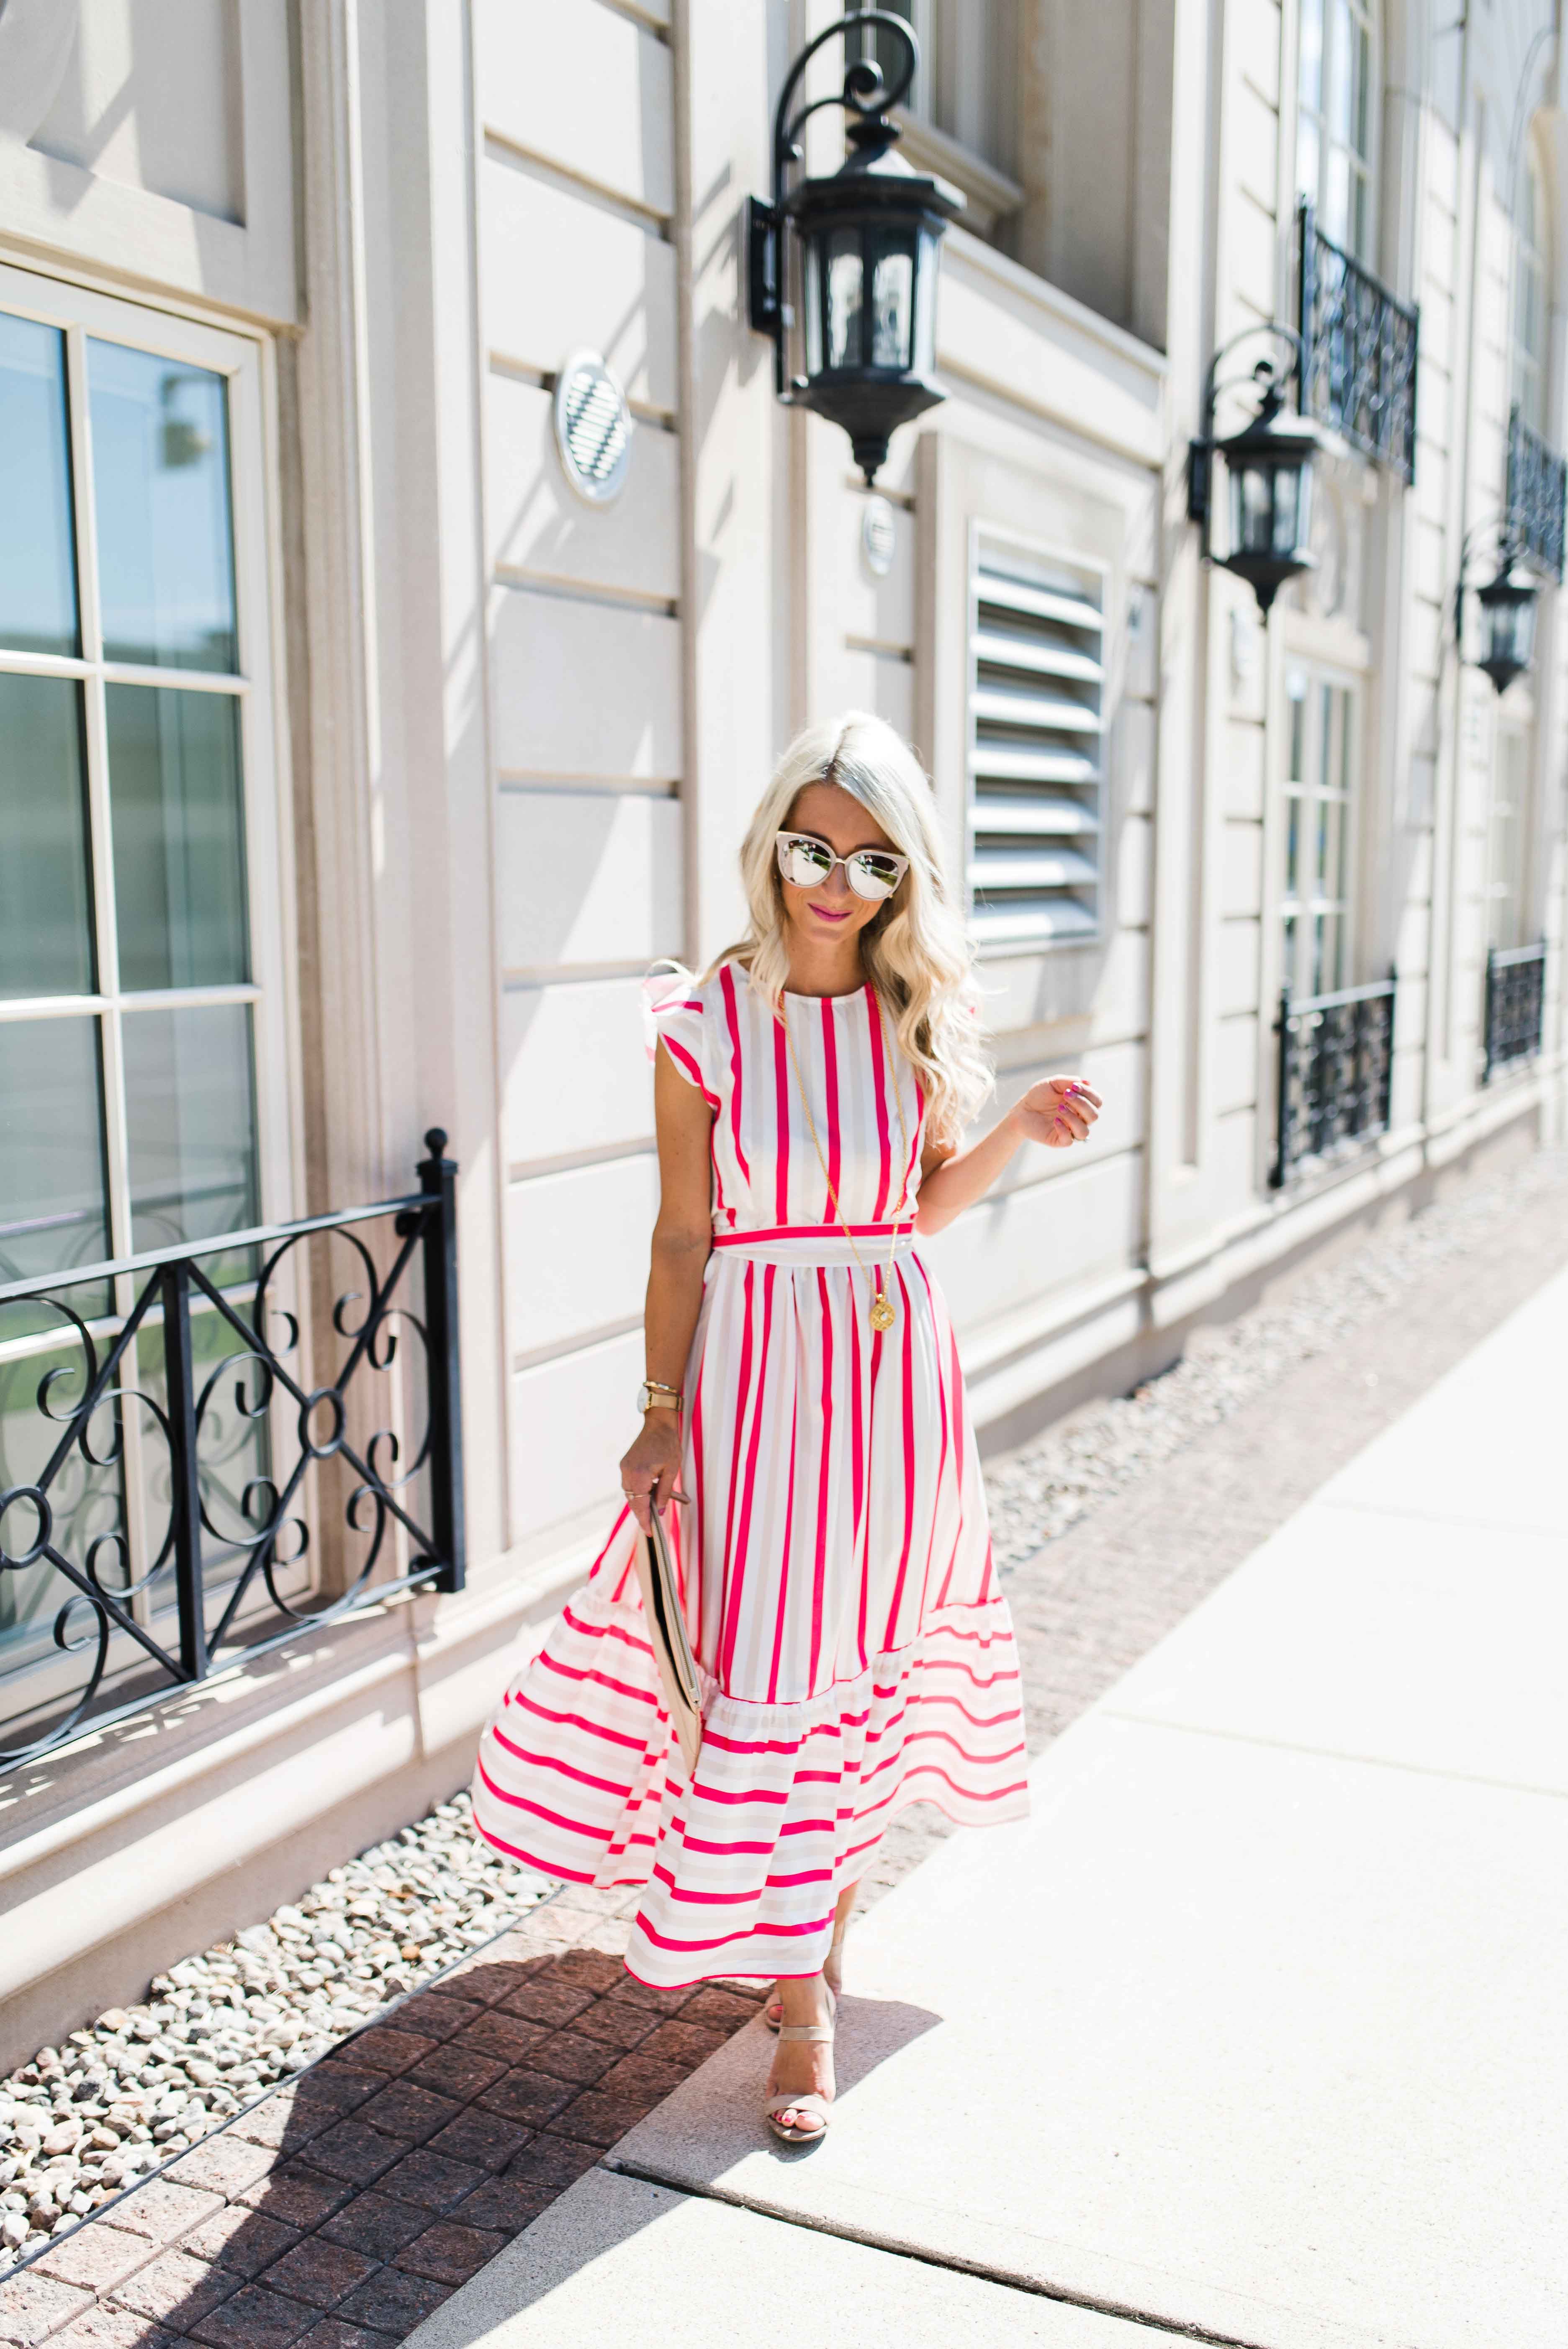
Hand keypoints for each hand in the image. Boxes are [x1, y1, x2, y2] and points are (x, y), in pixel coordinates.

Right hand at [618, 1412, 684, 1533]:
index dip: (645, 1521)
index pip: (641, 1506)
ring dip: (641, 1503)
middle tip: (652, 1525)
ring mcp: (624, 1468)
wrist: (658, 1424)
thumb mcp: (672, 1470)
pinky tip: (650, 1494)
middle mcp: (628, 1473)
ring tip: (655, 1509)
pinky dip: (639, 1492)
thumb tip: (661, 1511)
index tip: (650, 1533)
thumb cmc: (668, 1445)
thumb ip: (665, 1492)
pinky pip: (630, 1484)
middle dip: (642, 1514)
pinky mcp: (625, 1464)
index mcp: (640, 1475)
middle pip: (633, 1502)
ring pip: (630, 1494)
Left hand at [1010, 1076, 1101, 1148]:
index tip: (1073, 1086)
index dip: (1089, 1093)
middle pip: (1094, 1116)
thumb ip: (1069, 1081)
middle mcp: (1079, 1119)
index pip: (1097, 1101)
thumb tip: (1087, 1082)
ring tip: (1059, 1108)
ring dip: (1073, 1117)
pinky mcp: (1059, 1140)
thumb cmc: (1039, 1096)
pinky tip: (1055, 1120)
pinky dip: (1064, 1129)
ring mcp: (1070, 1130)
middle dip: (1082, 1103)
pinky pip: (1069, 1140)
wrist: (1022, 1110)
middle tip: (1066, 1095)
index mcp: (1081, 1105)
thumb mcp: (1053, 1084)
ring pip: (1084, 1131)